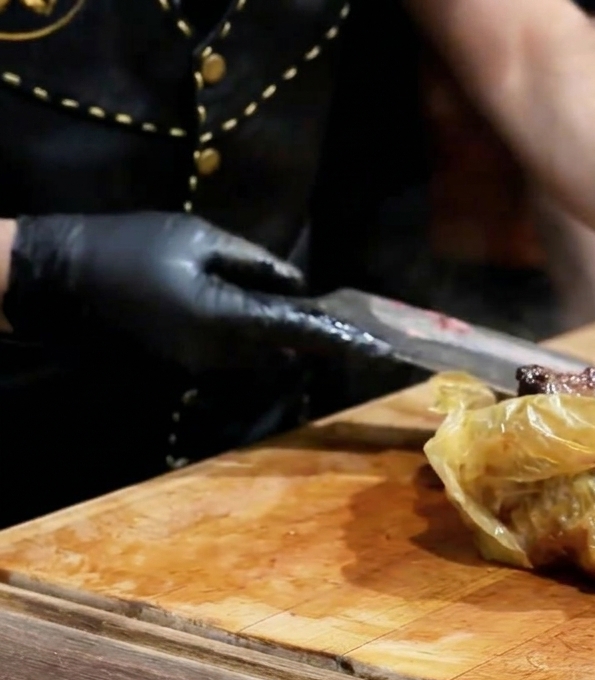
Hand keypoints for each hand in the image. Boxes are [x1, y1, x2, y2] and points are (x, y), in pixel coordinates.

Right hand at [3, 213, 397, 374]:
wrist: (60, 282)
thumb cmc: (131, 248)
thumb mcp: (199, 239)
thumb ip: (255, 263)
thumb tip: (298, 283)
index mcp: (226, 320)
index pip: (299, 333)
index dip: (341, 338)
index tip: (378, 344)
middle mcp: (219, 356)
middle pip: (287, 355)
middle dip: (320, 343)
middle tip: (359, 328)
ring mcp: (200, 368)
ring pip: (263, 361)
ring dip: (290, 345)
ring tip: (325, 324)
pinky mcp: (184, 368)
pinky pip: (236, 361)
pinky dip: (259, 346)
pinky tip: (272, 324)